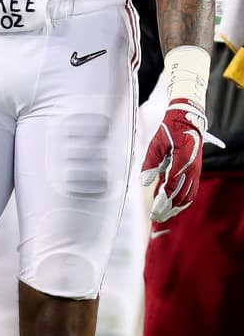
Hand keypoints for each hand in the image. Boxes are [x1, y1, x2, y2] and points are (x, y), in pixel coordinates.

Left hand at [141, 100, 218, 221]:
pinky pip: (191, 189)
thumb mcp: (155, 145)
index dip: (162, 202)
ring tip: (164, 214)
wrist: (188, 119)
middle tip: (157, 218)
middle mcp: (191, 170)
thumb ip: (149, 164)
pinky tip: (173, 203)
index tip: (154, 212)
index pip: (171, 189)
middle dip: (169, 209)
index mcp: (181, 163)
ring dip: (176, 207)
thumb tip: (143, 182)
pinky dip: (182, 199)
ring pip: (188, 195)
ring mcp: (195, 171)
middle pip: (181, 197)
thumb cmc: (170, 130)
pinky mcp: (195, 171)